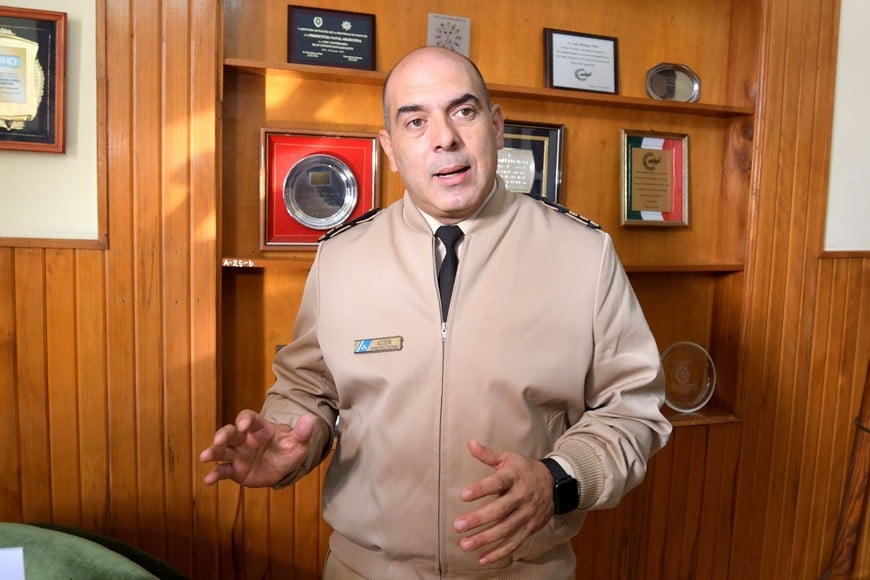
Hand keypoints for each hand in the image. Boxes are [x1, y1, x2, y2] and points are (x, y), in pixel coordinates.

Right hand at [199, 410, 316, 486]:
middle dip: (223, 435)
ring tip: (204, 457)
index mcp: (260, 428)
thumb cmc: (289, 449)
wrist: (283, 466)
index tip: (243, 424)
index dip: (245, 420)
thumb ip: (303, 432)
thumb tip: (311, 419)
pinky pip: (223, 471)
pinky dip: (214, 474)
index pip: (249, 419)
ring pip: (222, 451)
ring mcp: (238, 454)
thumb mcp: (299, 442)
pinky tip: (207, 480)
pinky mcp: (235, 470)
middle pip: (231, 433)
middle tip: (218, 440)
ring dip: (213, 452)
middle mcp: (245, 439)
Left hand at [453, 439, 554, 565]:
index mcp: (514, 477)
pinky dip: (499, 553)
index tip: (462, 495)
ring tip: (465, 545)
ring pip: (505, 530)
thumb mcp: (508, 458)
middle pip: (500, 510)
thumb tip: (469, 443)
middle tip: (458, 526)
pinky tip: (482, 559)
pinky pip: (514, 543)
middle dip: (478, 519)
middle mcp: (521, 497)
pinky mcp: (529, 528)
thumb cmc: (524, 469)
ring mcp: (526, 515)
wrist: (554, 484)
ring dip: (485, 539)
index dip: (480, 489)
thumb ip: (488, 454)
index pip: (497, 483)